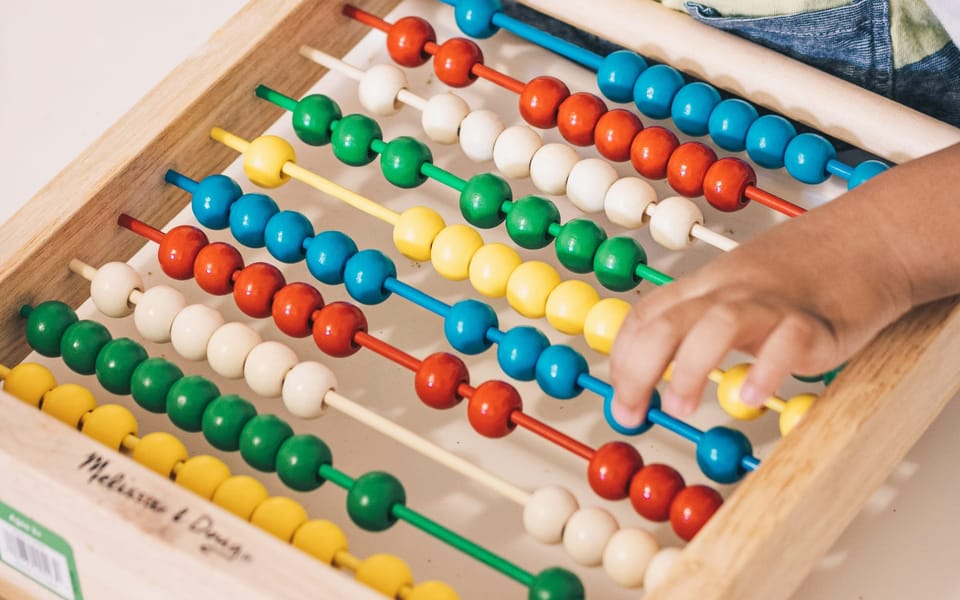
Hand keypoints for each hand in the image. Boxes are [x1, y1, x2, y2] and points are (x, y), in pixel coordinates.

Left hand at [609, 198, 912, 426]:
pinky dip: (766, 368)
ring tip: (680, 407)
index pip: (646, 318)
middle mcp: (730, 291)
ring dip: (689, 368)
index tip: (619, 402)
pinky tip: (750, 396)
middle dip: (637, 370)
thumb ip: (702, 328)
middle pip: (667, 322)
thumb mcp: (737, 292)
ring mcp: (772, 303)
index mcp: (707, 286)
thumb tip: (660, 375)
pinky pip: (787, 341)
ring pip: (718, 325)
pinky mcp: (817, 320)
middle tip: (631, 412)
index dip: (622, 361)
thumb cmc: (801, 273)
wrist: (871, 236)